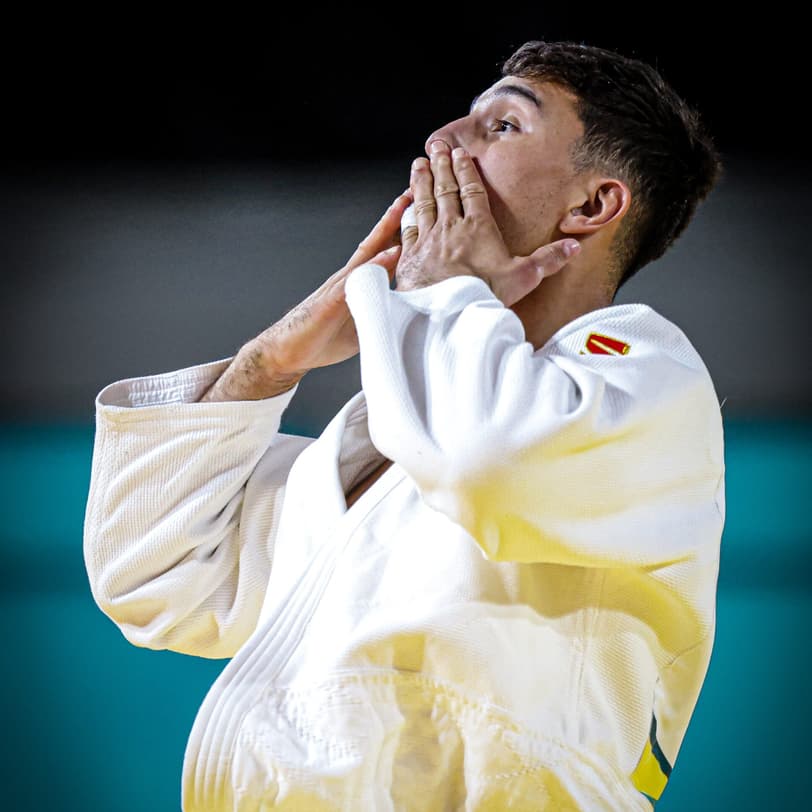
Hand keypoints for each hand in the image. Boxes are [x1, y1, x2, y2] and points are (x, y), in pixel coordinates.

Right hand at [250, 189, 413, 375]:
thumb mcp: (362, 325)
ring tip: (404, 206)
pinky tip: (390, 253)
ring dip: (386, 228)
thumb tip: (410, 313)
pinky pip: (356, 279)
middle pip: (376, 240)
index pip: (384, 251)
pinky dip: (375, 265)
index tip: (421, 210)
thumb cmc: (323, 340)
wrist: (286, 352)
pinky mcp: (331, 301)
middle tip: (415, 190)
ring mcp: (339, 286)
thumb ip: (383, 312)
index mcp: (359, 283)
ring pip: (367, 251)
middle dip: (396, 216)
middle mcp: (349, 277)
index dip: (402, 231)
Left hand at [395, 141, 579, 306]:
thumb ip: (547, 260)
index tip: (459, 154)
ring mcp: (428, 240)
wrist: (446, 313)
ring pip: (423, 202)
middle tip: (436, 147)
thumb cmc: (483, 295)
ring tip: (418, 164)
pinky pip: (407, 226)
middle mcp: (450, 227)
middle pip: (445, 189)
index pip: (471, 190)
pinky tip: (403, 204)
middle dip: (441, 166)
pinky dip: (405, 211)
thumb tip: (573, 246)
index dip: (465, 170)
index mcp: (478, 227)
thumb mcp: (523, 277)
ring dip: (421, 181)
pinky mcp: (411, 256)